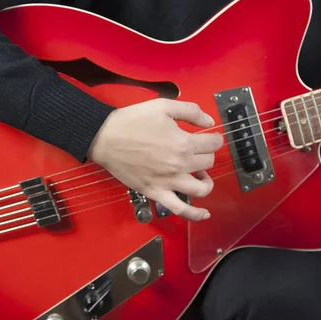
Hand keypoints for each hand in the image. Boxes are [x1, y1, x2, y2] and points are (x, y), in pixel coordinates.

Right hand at [88, 98, 223, 220]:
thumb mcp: (164, 106)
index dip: (215, 138)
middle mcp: (179, 165)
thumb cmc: (132, 121)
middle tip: (199, 150)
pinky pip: (180, 209)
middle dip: (207, 154)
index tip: (211, 137)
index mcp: (183, 143)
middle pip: (208, 163)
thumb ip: (191, 111)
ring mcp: (168, 182)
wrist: (105, 137)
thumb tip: (209, 122)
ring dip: (207, 181)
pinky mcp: (156, 193)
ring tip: (200, 174)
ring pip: (202, 189)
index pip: (213, 144)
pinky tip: (204, 213)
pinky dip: (195, 214)